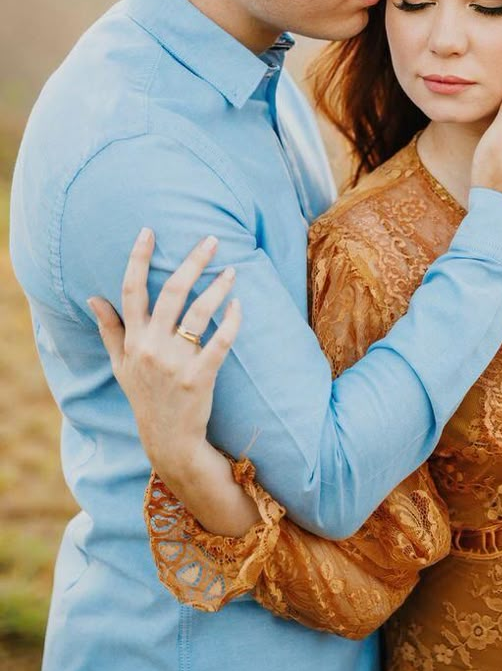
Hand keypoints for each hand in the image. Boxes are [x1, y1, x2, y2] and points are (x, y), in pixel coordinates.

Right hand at [88, 230, 240, 481]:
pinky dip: (232, 320)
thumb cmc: (144, 397)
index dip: (138, 258)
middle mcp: (152, 347)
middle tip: (212, 240)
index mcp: (133, 340)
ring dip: (218, 287)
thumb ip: (109, 330)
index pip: (131, 290)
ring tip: (232, 271)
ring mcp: (176, 362)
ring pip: (200, 312)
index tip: (149, 231)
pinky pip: (220, 341)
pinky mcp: (200, 376)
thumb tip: (93, 298)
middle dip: (193, 261)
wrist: (168, 440)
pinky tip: (239, 304)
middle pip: (172, 292)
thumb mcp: (120, 365)